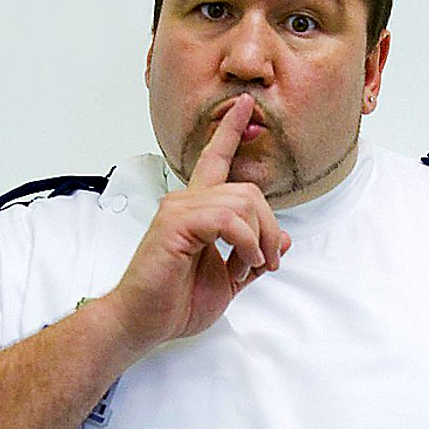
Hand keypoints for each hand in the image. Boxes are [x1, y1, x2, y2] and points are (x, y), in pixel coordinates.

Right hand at [105, 93, 290, 354]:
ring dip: (259, 240)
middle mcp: (186, 201)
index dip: (231, 131)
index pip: (215, 160)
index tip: (245, 104)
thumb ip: (254, 256)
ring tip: (248, 268)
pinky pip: (228, 220)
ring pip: (243, 203)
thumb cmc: (176, 302)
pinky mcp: (176, 223)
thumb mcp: (229, 280)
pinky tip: (240, 265)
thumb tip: (284, 240)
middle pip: (249, 191)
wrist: (144, 323)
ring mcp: (179, 209)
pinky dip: (245, 244)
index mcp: (197, 209)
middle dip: (270, 228)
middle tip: (267, 263)